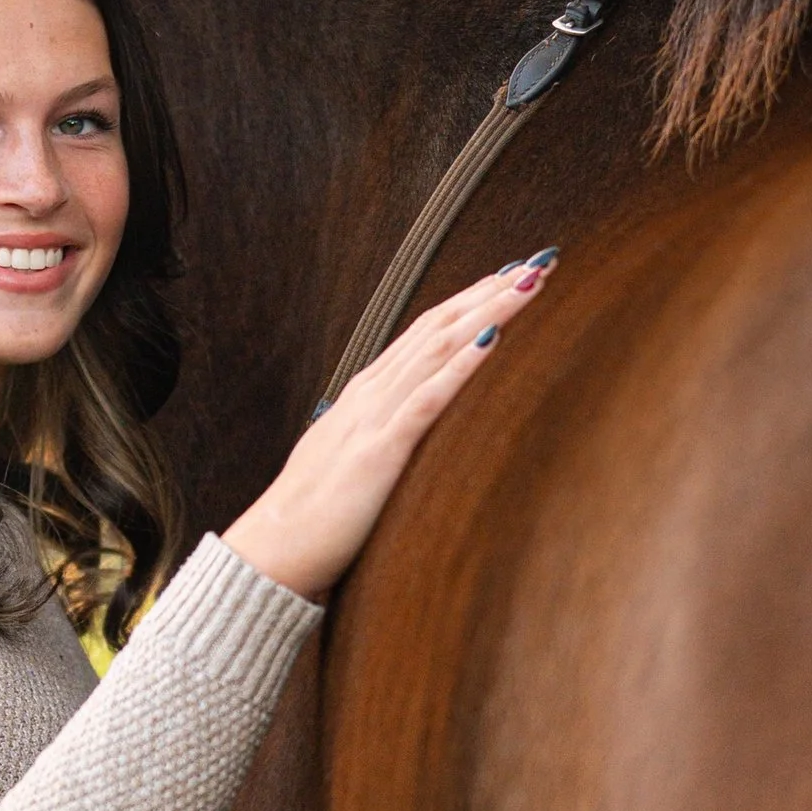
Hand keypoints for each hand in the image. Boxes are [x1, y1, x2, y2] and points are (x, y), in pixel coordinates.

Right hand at [223, 253, 556, 604]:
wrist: (274, 548)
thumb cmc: (313, 514)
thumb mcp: (352, 459)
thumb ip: (380, 435)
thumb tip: (403, 430)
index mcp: (366, 394)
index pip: (427, 331)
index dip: (470, 299)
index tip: (509, 275)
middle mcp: (372, 394)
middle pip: (440, 326)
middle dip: (491, 291)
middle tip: (537, 261)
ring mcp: (374, 418)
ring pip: (440, 349)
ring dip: (487, 311)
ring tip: (529, 283)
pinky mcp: (380, 452)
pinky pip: (427, 400)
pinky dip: (461, 366)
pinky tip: (493, 340)